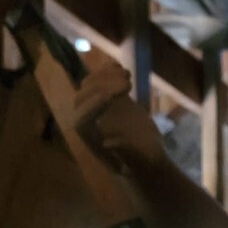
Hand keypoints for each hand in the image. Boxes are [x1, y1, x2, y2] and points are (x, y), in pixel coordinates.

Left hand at [71, 56, 167, 174]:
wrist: (146, 154)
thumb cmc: (143, 160)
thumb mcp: (140, 160)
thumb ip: (126, 152)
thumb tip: (108, 143)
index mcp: (91, 139)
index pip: (81, 119)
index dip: (92, 106)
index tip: (112, 97)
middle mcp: (87, 121)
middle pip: (82, 98)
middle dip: (102, 88)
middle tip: (129, 84)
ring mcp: (94, 106)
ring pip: (88, 85)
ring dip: (105, 76)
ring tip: (128, 75)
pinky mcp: (104, 96)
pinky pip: (98, 79)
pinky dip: (107, 70)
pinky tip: (121, 68)